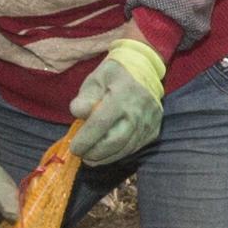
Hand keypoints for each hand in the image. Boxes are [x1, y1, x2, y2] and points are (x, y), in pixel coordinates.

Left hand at [65, 38, 169, 171]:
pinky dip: (118, 154)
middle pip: (115, 141)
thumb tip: (79, 114)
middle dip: (95, 153)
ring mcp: (148, 122)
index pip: (101, 123)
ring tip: (91, 158)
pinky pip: (134, 148)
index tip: (74, 148)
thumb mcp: (96, 79)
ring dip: (106, 157)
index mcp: (122, 94)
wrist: (146, 69)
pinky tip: (107, 154)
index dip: (86, 139)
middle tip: (82, 155)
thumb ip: (85, 97)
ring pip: (125, 149)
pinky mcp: (153, 131)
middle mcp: (138, 111)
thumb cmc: (115, 74)